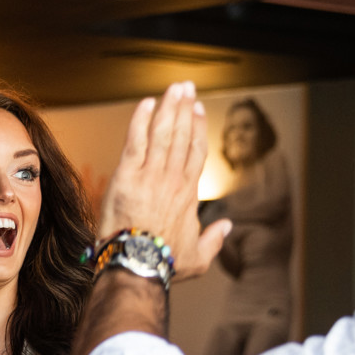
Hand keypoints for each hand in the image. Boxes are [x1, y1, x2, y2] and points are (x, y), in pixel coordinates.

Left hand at [99, 82, 230, 280]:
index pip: (196, 151)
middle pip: (182, 135)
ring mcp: (151, 175)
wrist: (137, 266)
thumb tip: (227, 227)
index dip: (198, 128)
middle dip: (184, 108)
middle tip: (186, 87)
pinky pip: (136, 140)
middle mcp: (173, 179)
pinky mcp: (128, 176)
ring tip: (173, 88)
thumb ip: (214, 240)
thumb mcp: (199, 257)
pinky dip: (141, 120)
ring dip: (168, 107)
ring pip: (163, 132)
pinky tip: (146, 104)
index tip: (197, 110)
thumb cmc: (165, 264)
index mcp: (189, 194)